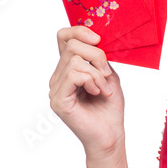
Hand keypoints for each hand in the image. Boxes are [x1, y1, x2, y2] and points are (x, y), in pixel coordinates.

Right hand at [49, 25, 125, 156]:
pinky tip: (97, 93)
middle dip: (96, 55)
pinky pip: (74, 75)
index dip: (79, 31)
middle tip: (107, 74)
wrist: (110, 136)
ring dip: (97, 73)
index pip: (64, 37)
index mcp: (69, 68)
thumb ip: (99, 57)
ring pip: (74, 60)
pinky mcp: (58, 100)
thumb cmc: (109, 109)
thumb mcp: (109, 75)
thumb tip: (95, 39)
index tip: (98, 40)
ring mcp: (56, 88)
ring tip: (103, 89)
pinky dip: (92, 81)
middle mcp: (58, 76)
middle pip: (72, 45)